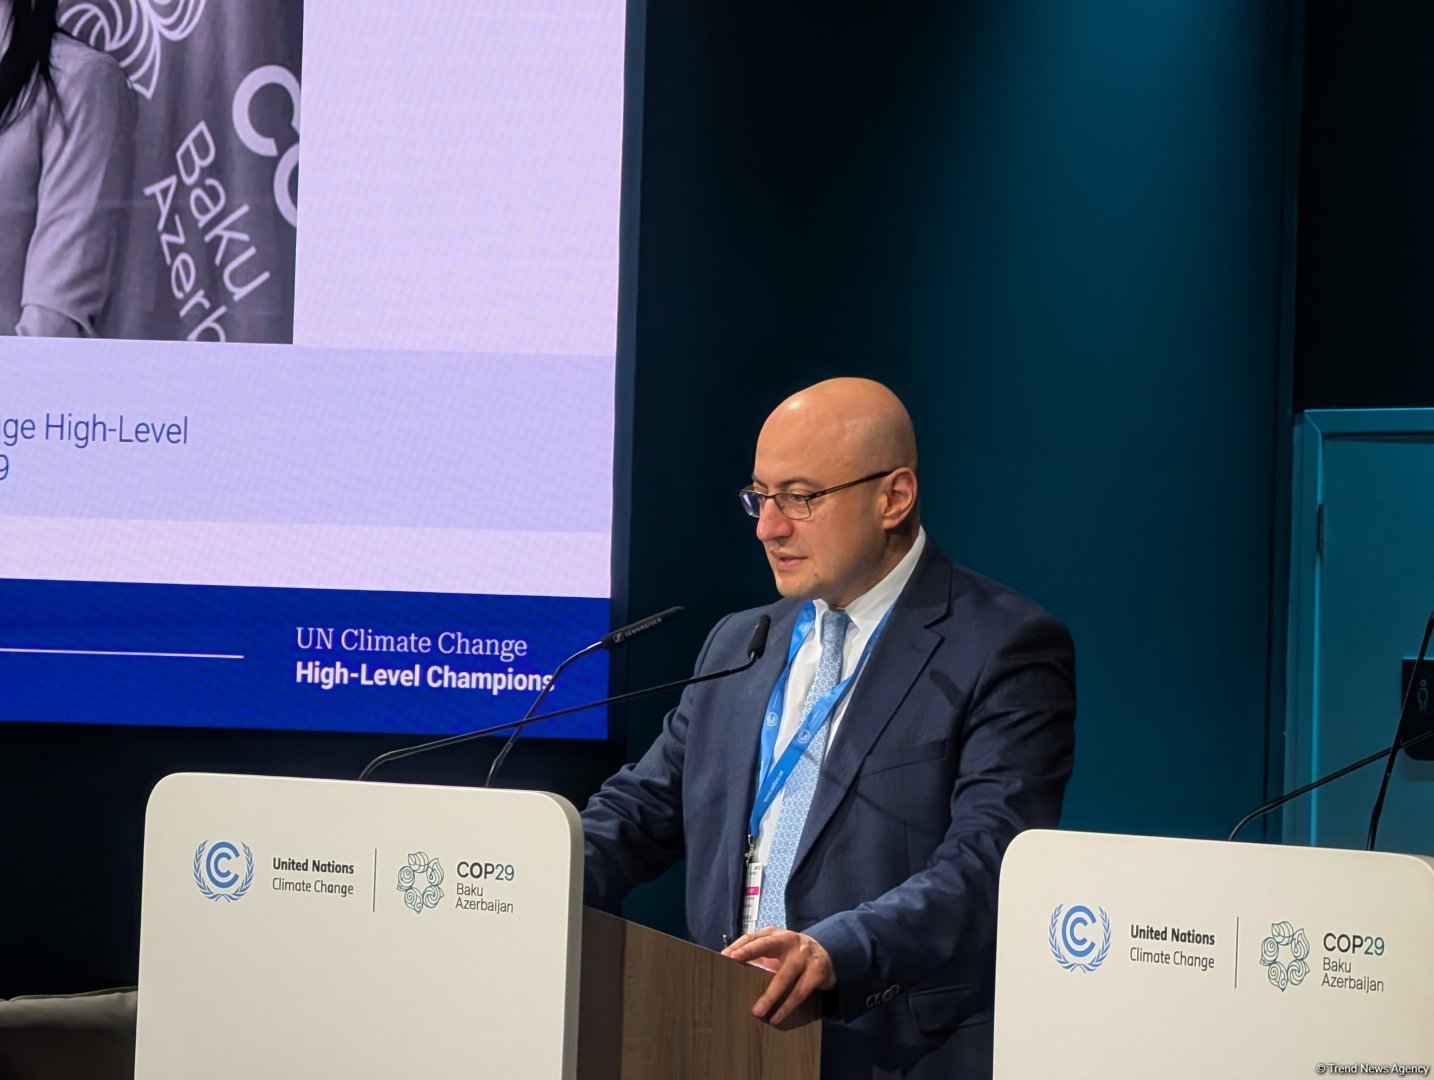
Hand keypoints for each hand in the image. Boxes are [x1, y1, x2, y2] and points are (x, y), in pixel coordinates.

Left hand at [721, 927, 835, 1023]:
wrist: (828, 957)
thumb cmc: (794, 956)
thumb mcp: (778, 951)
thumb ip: (759, 956)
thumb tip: (730, 969)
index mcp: (777, 935)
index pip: (755, 937)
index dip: (741, 945)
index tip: (726, 956)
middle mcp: (791, 940)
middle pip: (767, 946)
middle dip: (750, 953)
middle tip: (734, 962)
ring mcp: (805, 955)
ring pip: (784, 977)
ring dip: (770, 996)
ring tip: (757, 1011)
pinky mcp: (817, 971)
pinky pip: (799, 992)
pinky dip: (787, 1007)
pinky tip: (776, 1017)